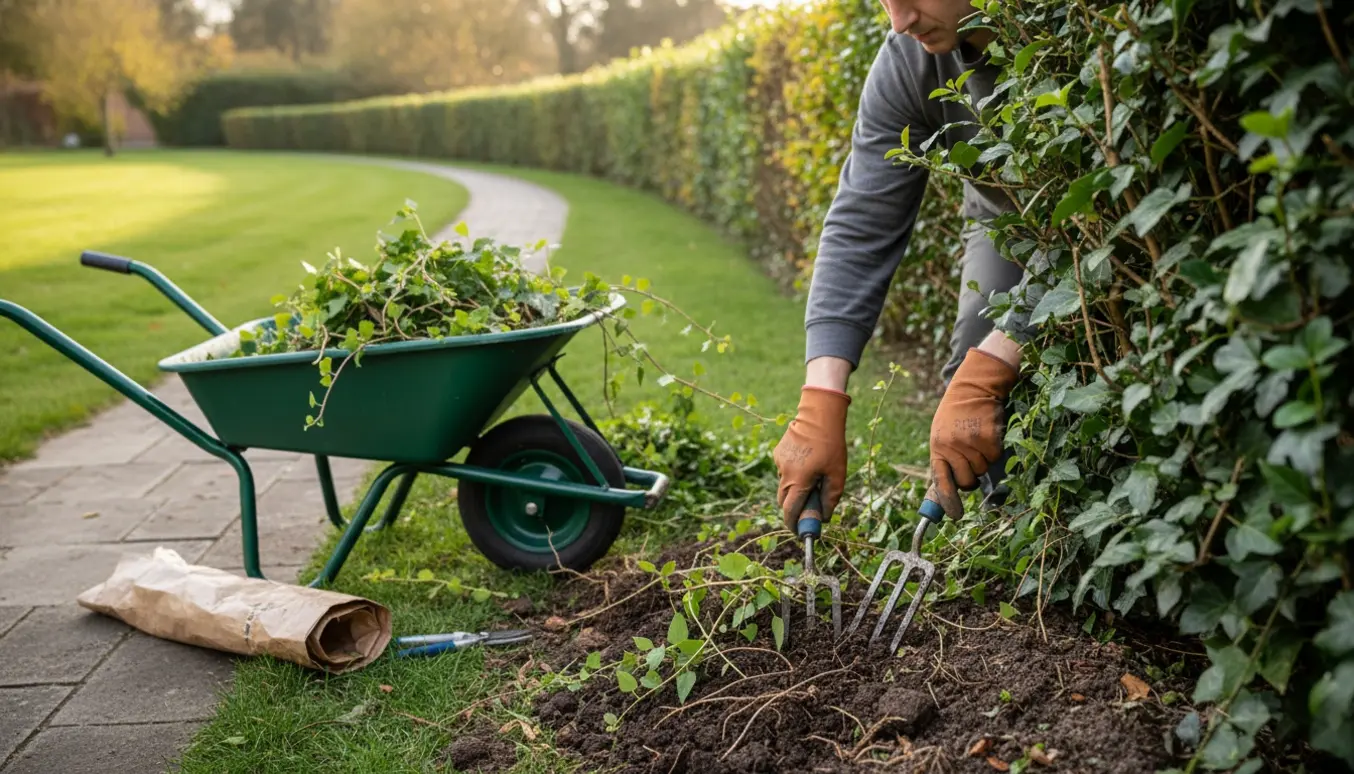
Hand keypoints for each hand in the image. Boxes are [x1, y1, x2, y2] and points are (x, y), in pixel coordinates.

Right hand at [773, 386, 849, 531]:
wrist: (818, 415)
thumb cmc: (831, 445)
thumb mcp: (837, 474)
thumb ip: (830, 499)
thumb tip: (824, 517)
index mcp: (799, 481)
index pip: (790, 512)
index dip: (794, 525)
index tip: (801, 531)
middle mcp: (785, 474)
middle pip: (784, 501)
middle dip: (794, 508)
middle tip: (810, 508)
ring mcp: (779, 463)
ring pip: (785, 485)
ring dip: (795, 488)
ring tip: (814, 476)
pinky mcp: (778, 453)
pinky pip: (784, 470)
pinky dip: (794, 473)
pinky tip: (808, 461)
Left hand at [928, 347, 1018, 517]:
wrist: (973, 388)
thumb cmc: (956, 414)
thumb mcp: (942, 434)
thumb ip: (945, 459)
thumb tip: (949, 491)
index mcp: (937, 447)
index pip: (941, 481)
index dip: (948, 501)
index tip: (956, 516)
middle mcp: (951, 447)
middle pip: (966, 480)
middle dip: (971, 475)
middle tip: (971, 457)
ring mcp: (970, 443)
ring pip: (982, 470)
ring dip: (983, 460)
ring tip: (978, 439)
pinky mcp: (988, 438)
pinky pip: (995, 458)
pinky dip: (995, 450)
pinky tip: (988, 434)